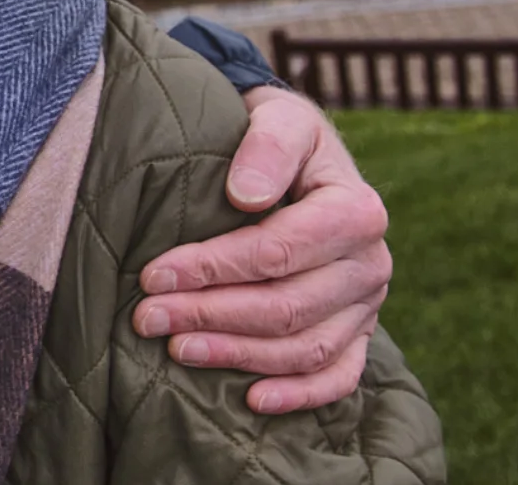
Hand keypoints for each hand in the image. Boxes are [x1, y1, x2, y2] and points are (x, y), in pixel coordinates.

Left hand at [131, 85, 391, 413]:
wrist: (300, 157)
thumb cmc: (278, 137)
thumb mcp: (279, 117)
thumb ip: (267, 145)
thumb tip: (247, 195)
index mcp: (356, 210)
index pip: (278, 251)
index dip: (214, 267)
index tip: (153, 273)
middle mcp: (370, 263)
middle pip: (287, 306)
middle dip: (210, 314)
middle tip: (147, 317)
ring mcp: (367, 305)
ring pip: (305, 348)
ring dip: (238, 355)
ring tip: (176, 349)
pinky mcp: (359, 333)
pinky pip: (338, 377)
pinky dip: (298, 395)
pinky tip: (251, 400)